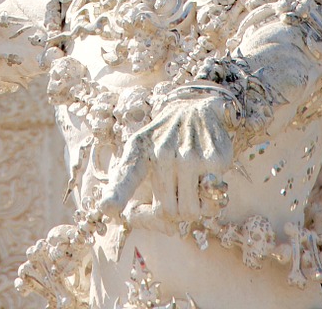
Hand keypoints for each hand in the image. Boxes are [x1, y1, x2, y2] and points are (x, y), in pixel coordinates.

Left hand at [100, 92, 233, 224]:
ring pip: (189, 211)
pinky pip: (212, 202)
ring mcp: (190, 156)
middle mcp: (164, 152)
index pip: (128, 174)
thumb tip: (118, 214)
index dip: (117, 193)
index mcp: (141, 149)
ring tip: (190, 185)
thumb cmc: (164, 137)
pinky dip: (210, 199)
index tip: (107, 207)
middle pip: (167, 211)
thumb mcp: (140, 148)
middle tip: (177, 191)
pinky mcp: (214, 160)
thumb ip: (129, 181)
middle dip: (173, 210)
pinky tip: (206, 177)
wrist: (197, 107)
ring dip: (192, 207)